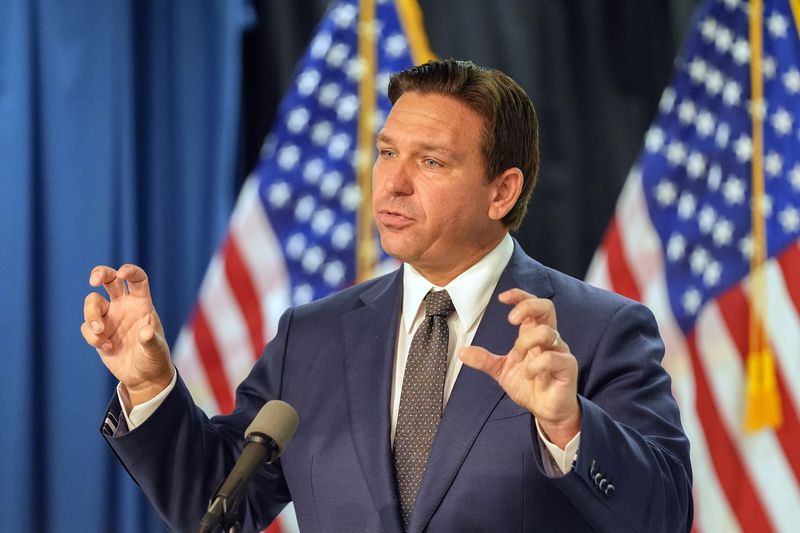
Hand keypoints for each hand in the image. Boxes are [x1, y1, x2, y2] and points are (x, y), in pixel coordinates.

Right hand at [81, 264, 172, 407]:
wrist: (143, 377)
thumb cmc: (154, 358)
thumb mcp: (156, 350)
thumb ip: (150, 340)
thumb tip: (145, 333)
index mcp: (141, 303)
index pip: (136, 279)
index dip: (129, 271)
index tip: (122, 274)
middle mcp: (124, 306)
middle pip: (109, 279)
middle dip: (100, 273)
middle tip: (93, 281)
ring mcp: (109, 318)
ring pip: (92, 302)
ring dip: (91, 315)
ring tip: (101, 333)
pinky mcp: (98, 332)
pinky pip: (87, 327)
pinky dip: (92, 337)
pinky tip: (107, 348)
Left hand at [460, 288, 579, 447]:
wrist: (546, 411)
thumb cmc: (529, 386)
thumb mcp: (502, 371)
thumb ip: (484, 360)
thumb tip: (462, 352)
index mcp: (533, 334)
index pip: (532, 306)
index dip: (520, 296)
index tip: (502, 298)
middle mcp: (549, 339)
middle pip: (547, 307)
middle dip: (527, 307)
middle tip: (510, 320)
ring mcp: (560, 351)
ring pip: (547, 332)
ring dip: (525, 342)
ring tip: (517, 358)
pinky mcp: (567, 367)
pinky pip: (553, 358)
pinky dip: (535, 366)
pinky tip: (529, 375)